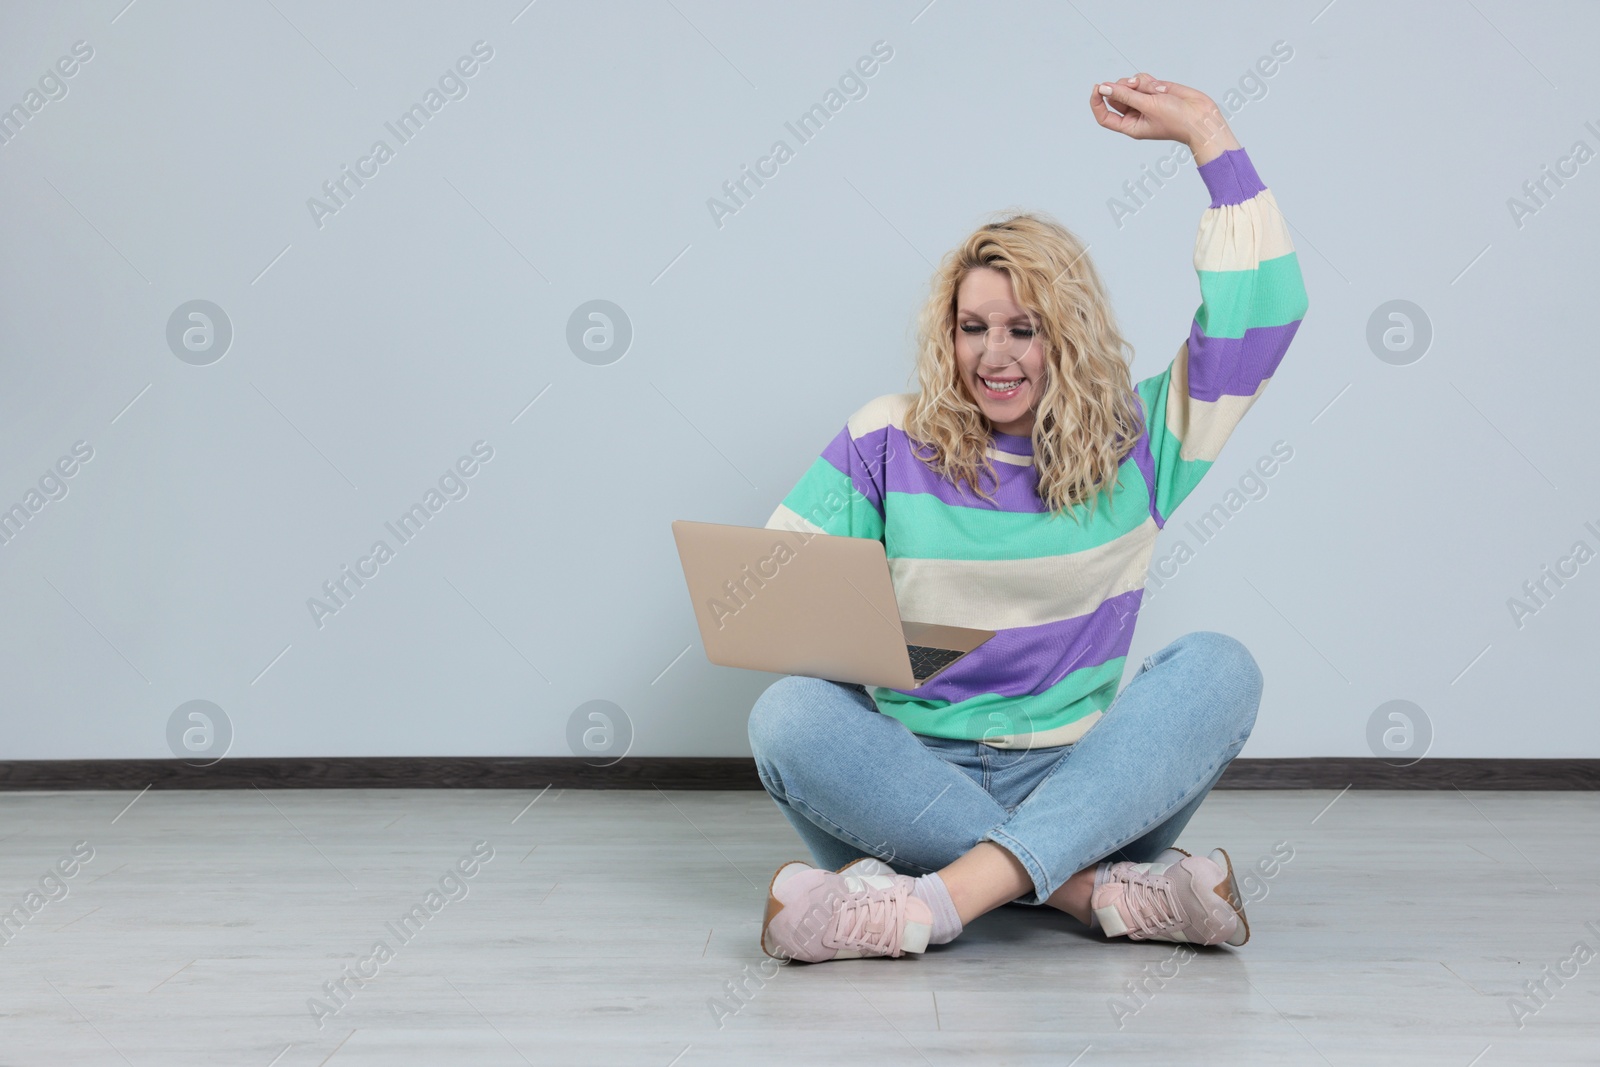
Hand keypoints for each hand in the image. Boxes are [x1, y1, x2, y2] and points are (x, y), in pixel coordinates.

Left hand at [1089, 74, 1239, 163]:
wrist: (1200, 115)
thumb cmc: (1176, 120)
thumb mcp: (1148, 106)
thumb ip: (1125, 95)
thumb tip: (1104, 88)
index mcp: (1130, 125)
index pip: (1104, 116)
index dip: (1097, 102)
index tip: (1098, 87)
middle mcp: (1135, 114)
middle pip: (1116, 96)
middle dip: (1123, 87)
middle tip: (1134, 86)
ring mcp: (1145, 101)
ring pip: (1130, 84)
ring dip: (1140, 83)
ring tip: (1155, 90)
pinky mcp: (1155, 91)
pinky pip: (1143, 80)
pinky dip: (1149, 80)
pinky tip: (1161, 87)